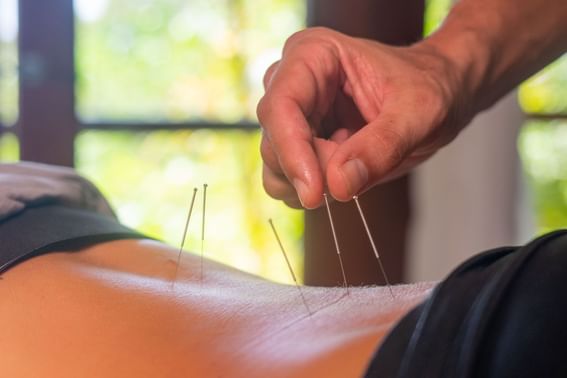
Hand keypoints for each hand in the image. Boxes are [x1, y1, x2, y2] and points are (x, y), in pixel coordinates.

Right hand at [257, 27, 467, 208]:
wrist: (439, 93)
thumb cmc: (430, 87)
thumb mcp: (420, 112)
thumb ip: (381, 147)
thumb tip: (338, 184)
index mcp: (313, 55)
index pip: (281, 107)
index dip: (292, 152)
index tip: (315, 192)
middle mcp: (292, 83)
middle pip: (274, 142)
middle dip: (312, 170)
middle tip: (357, 174)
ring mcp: (293, 116)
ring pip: (275, 167)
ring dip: (315, 182)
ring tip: (360, 162)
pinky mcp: (299, 144)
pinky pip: (288, 181)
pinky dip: (318, 189)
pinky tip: (350, 167)